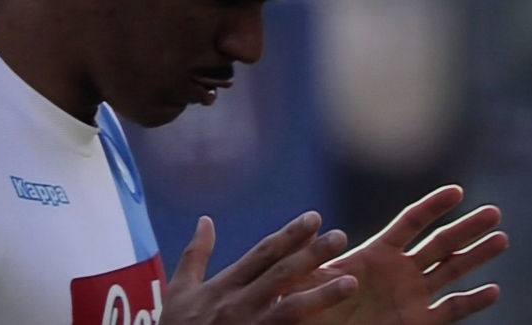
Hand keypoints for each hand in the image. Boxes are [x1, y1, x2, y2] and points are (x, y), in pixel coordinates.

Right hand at [159, 213, 359, 324]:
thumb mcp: (180, 290)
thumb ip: (196, 254)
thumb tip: (205, 219)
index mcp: (224, 285)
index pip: (263, 253)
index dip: (290, 235)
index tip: (315, 217)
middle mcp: (239, 305)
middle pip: (281, 275)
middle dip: (312, 254)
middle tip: (340, 235)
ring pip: (291, 310)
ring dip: (322, 295)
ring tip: (351, 282)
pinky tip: (336, 324)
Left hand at [293, 185, 507, 324]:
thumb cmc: (309, 305)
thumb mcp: (305, 276)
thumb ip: (307, 252)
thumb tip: (309, 224)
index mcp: (377, 253)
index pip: (411, 223)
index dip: (434, 207)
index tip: (457, 191)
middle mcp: (401, 270)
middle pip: (440, 243)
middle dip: (467, 227)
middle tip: (494, 212)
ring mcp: (412, 296)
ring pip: (452, 270)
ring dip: (477, 256)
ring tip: (502, 238)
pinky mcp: (418, 323)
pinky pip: (450, 311)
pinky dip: (472, 302)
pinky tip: (493, 290)